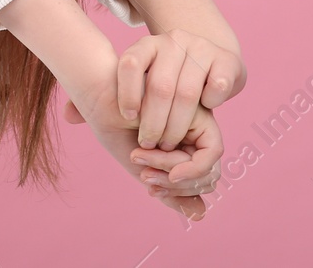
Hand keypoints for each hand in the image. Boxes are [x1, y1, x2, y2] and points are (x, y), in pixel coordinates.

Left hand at [65, 28, 243, 150]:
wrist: (210, 57)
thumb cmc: (166, 80)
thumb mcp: (136, 82)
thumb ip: (103, 97)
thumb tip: (69, 116)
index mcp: (146, 45)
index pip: (129, 63)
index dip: (126, 92)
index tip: (125, 118)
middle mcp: (173, 42)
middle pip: (160, 86)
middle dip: (153, 122)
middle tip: (148, 144)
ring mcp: (201, 49)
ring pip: (187, 92)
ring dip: (177, 124)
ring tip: (169, 144)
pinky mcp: (225, 60)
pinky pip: (217, 85)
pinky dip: (209, 103)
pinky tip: (203, 116)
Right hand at [65, 94, 222, 220]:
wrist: (103, 98)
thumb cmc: (116, 129)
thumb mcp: (145, 169)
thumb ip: (171, 192)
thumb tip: (200, 214)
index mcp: (183, 151)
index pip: (196, 185)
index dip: (175, 192)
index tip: (148, 188)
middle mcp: (195, 140)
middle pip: (206, 180)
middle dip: (173, 184)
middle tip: (144, 174)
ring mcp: (200, 127)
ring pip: (207, 170)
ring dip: (170, 169)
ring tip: (140, 155)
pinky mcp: (202, 115)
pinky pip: (209, 154)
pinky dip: (189, 165)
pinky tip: (162, 157)